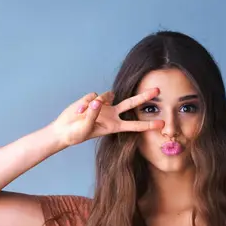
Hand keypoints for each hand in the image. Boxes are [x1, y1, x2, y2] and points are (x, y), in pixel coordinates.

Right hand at [48, 88, 164, 145]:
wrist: (64, 130)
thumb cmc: (76, 134)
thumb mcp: (85, 129)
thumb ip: (93, 115)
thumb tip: (98, 102)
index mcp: (114, 126)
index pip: (134, 125)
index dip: (147, 125)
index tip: (161, 124)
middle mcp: (112, 114)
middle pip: (131, 103)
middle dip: (144, 96)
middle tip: (157, 90)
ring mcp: (103, 106)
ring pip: (107, 96)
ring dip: (96, 102)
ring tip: (81, 113)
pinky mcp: (93, 99)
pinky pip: (93, 96)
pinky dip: (85, 103)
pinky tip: (78, 110)